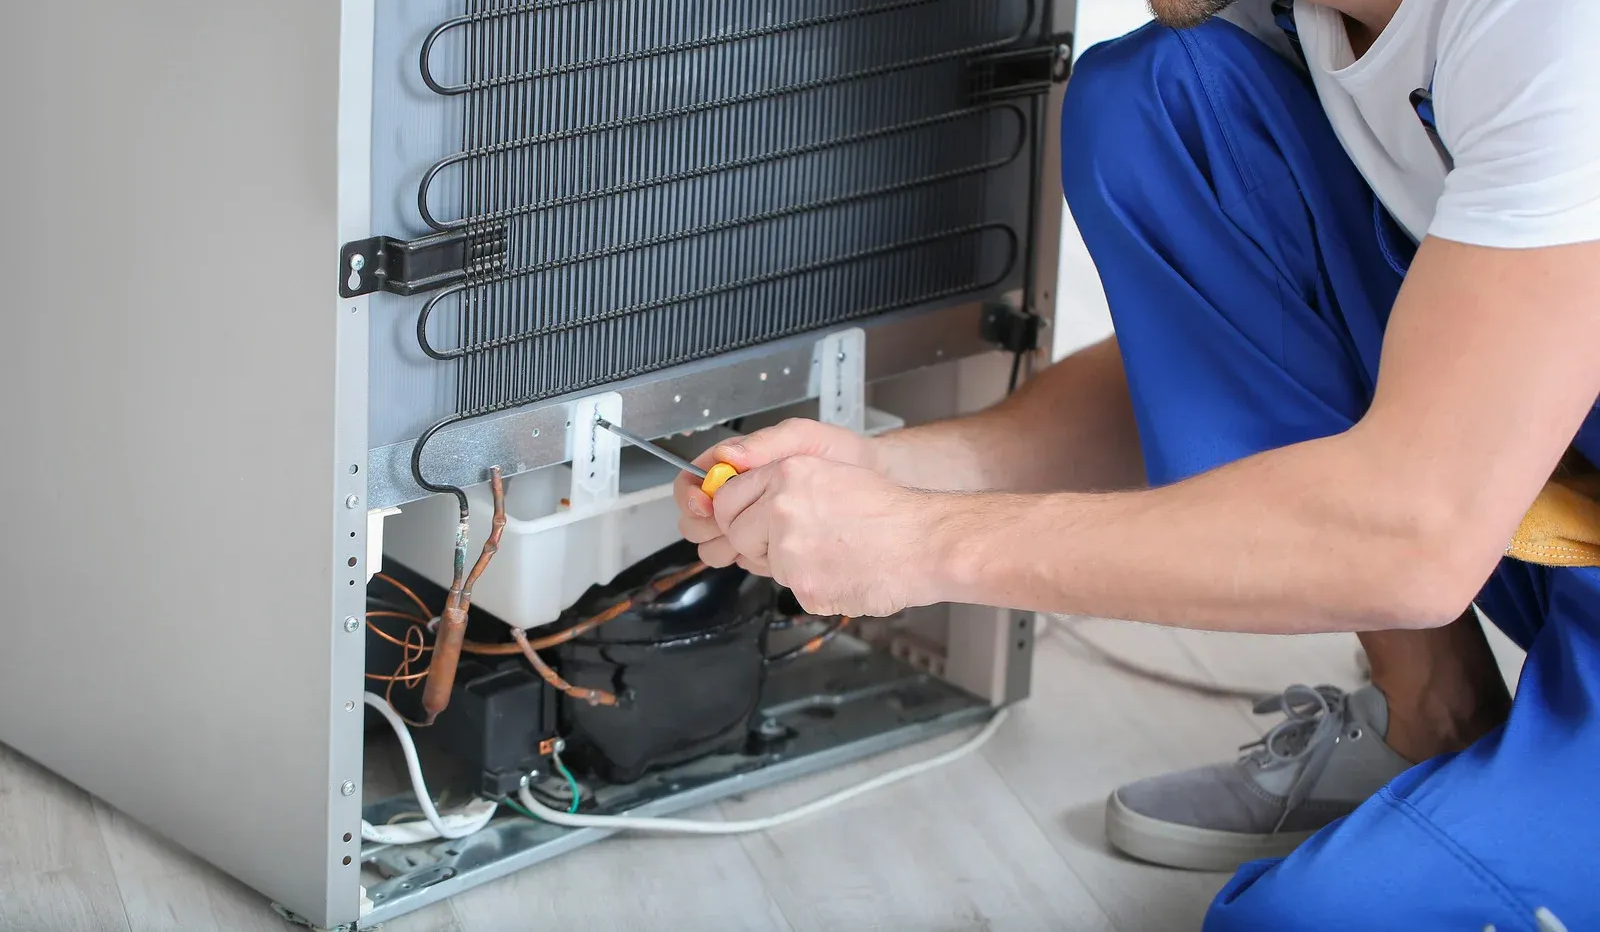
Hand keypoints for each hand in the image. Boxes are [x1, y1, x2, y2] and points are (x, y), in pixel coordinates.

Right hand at [675, 418, 878, 557]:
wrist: (873, 481)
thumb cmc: (839, 454)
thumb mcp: (803, 438)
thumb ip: (764, 444)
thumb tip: (726, 456)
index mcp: (737, 465)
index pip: (692, 481)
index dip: (691, 495)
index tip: (704, 504)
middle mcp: (740, 495)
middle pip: (695, 519)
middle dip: (707, 526)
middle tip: (732, 526)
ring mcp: (752, 523)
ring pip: (714, 545)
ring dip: (727, 546)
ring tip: (759, 538)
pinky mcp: (768, 546)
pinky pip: (743, 559)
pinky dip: (753, 559)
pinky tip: (775, 550)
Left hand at [706, 455, 943, 617]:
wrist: (925, 542)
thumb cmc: (889, 511)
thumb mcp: (830, 473)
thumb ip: (781, 484)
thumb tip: (744, 502)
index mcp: (787, 473)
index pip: (727, 498)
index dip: (735, 514)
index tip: (745, 522)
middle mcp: (782, 507)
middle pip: (736, 534)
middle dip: (758, 543)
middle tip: (797, 542)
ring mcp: (790, 549)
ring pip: (765, 564)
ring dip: (790, 564)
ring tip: (832, 553)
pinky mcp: (803, 585)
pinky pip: (792, 589)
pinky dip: (816, 586)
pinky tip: (844, 571)